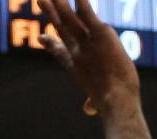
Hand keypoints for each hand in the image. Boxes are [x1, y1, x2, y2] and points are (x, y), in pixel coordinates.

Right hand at [38, 0, 139, 116]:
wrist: (116, 100)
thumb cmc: (111, 106)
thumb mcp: (98, 102)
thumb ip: (92, 104)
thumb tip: (89, 110)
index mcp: (76, 67)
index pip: (61, 52)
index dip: (51, 44)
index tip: (41, 38)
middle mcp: (78, 51)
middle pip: (62, 28)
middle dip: (51, 13)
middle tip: (40, 1)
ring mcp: (86, 41)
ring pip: (68, 17)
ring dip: (59, 3)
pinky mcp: (100, 32)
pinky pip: (86, 10)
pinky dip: (81, 0)